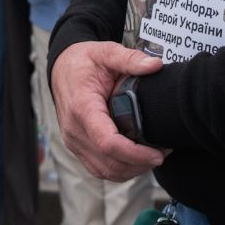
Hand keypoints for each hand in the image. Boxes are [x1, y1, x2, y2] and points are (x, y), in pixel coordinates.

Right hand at [51, 41, 165, 180]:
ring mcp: (74, 141)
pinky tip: (136, 160)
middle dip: (139, 165)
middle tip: (163, 153)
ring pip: (105, 171)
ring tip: (153, 157)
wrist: (61, 67)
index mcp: (82, 107)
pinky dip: (120, 170)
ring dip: (131, 170)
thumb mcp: (106, 52)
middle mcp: (74, 130)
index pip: (108, 143)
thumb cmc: (83, 61)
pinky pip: (99, 169)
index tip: (157, 153)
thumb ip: (130, 59)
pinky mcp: (77, 146)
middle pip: (109, 163)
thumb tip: (156, 65)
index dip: (135, 154)